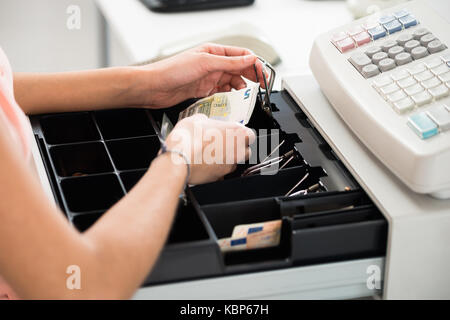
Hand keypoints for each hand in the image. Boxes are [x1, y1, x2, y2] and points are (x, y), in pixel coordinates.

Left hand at [136, 43, 266, 107]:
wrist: (154, 87)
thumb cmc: (172, 70)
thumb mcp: (205, 63)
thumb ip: (229, 63)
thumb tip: (250, 58)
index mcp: (213, 51)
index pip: (240, 55)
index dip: (254, 63)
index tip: (263, 74)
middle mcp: (212, 63)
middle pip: (238, 68)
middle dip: (250, 76)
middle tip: (261, 85)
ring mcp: (208, 77)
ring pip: (231, 81)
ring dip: (239, 87)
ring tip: (245, 94)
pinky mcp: (203, 90)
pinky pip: (221, 92)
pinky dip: (228, 95)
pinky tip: (232, 98)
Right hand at [165, 114, 255, 183]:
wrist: (177, 159)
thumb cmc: (187, 139)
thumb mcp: (196, 119)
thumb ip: (207, 121)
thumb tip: (204, 122)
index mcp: (235, 132)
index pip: (250, 134)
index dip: (242, 134)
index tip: (234, 133)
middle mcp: (236, 150)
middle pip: (246, 150)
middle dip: (238, 148)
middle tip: (224, 143)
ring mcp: (229, 165)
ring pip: (235, 163)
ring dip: (227, 159)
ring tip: (212, 154)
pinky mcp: (219, 176)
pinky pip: (222, 173)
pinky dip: (216, 169)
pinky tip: (206, 164)